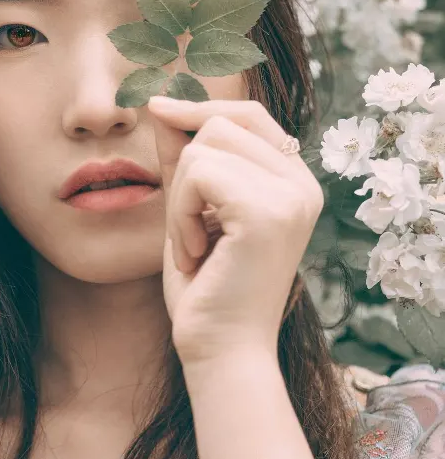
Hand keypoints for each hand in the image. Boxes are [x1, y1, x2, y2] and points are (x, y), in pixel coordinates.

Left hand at [149, 96, 324, 366]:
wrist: (222, 353)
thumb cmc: (207, 293)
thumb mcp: (191, 215)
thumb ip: (185, 163)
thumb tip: (163, 105)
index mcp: (295, 184)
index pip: (249, 115)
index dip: (201, 108)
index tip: (156, 108)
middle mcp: (304, 184)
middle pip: (223, 122)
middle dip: (185, 171)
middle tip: (188, 231)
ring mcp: (291, 195)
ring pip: (204, 147)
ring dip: (179, 200)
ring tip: (194, 248)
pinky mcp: (268, 211)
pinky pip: (198, 174)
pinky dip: (180, 214)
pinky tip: (195, 255)